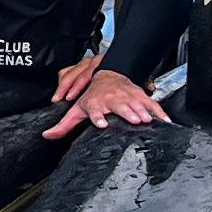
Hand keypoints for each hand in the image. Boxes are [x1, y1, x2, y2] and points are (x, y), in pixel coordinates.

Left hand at [45, 62, 167, 139]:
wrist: (109, 77)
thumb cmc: (92, 97)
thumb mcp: (77, 109)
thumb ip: (64, 125)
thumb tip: (47, 135)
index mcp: (96, 103)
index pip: (95, 110)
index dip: (98, 116)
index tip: (101, 124)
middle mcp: (112, 99)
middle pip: (120, 106)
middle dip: (127, 112)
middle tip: (134, 120)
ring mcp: (127, 97)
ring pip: (135, 103)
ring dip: (142, 110)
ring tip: (147, 119)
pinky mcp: (140, 96)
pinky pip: (151, 104)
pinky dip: (158, 111)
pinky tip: (164, 120)